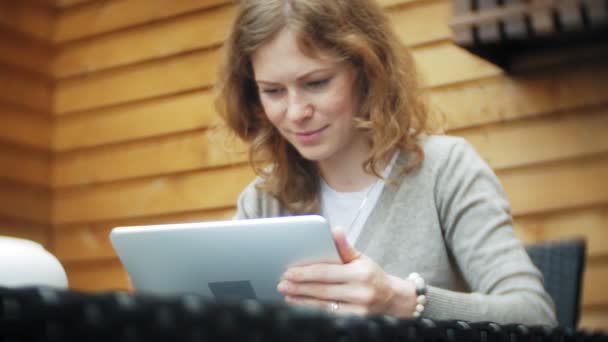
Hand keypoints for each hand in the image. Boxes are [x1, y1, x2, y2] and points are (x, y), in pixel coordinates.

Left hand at [278, 227, 416, 316]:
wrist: (391, 298)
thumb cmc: (371, 275)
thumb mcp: (361, 258)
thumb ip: (345, 247)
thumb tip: (335, 230)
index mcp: (360, 272)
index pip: (327, 272)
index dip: (305, 273)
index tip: (288, 272)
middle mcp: (360, 292)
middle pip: (322, 290)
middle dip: (299, 287)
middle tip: (282, 284)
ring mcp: (358, 309)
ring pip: (323, 305)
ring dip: (302, 300)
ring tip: (287, 294)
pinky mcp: (356, 320)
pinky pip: (328, 315)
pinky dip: (312, 309)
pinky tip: (299, 304)